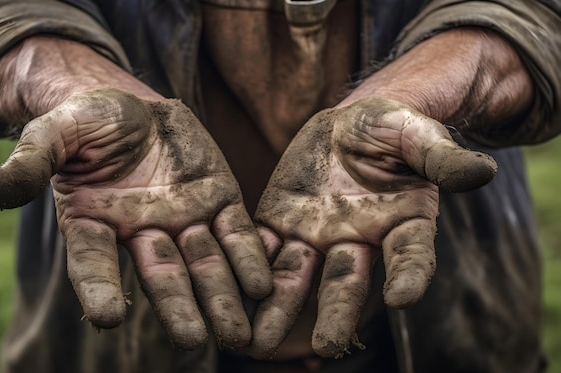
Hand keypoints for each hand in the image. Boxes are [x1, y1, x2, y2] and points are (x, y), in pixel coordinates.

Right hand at [0, 88, 271, 349]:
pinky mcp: (218, 200)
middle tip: (192, 340)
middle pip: (161, 276)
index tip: (107, 317)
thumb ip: (33, 160)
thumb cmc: (87, 121)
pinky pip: (236, 234)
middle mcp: (142, 232)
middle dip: (177, 307)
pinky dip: (248, 258)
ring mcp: (184, 219)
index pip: (93, 263)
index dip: (98, 288)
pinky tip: (263, 285)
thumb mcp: (55, 133)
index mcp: (95, 223)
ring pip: (205, 264)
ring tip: (237, 331)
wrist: (133, 106)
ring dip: (221, 297)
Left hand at [249, 97, 496, 357]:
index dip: (410, 275)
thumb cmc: (392, 128)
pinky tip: (235, 297)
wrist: (349, 123)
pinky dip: (250, 273)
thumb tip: (481, 170)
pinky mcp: (280, 221)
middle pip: (348, 283)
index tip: (402, 297)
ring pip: (298, 278)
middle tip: (327, 347)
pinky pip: (263, 250)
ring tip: (261, 343)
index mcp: (401, 222)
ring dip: (280, 311)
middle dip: (336, 314)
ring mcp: (316, 234)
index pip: (410, 255)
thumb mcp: (418, 132)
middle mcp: (358, 240)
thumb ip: (441, 155)